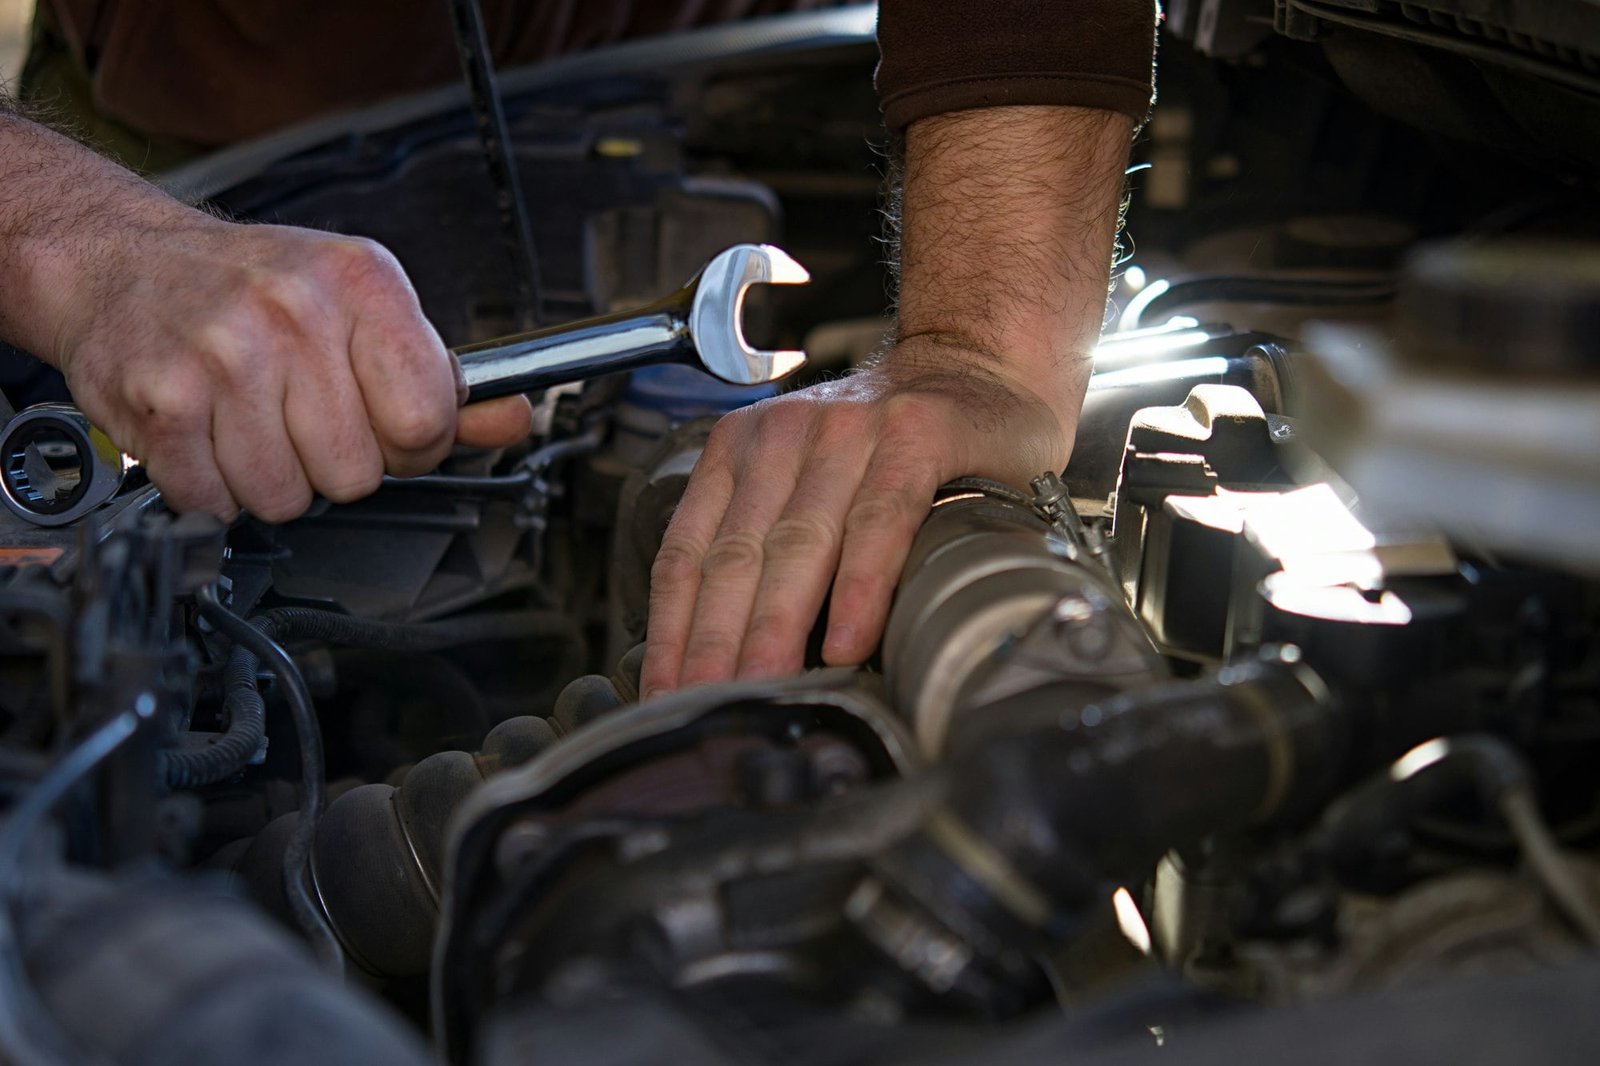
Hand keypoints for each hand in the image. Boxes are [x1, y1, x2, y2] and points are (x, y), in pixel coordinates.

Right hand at [43, 203, 530, 520]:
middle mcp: (292, 311)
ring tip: (252, 424)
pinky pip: (216, 503)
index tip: (388, 428)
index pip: (428, 417)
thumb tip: (513, 419)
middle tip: (303, 420)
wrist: (123, 262)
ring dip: (272, 480)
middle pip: (357, 473)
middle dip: (335, 464)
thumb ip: (445, 376)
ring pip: (286, 498)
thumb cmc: (254, 287)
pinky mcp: (160, 400)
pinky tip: (208, 437)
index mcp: (361, 282)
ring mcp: (221, 355)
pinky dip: (213, 489)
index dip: (414, 444)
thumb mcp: (364, 305)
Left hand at [639, 334, 1080, 696]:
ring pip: (799, 543)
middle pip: (736, 557)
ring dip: (776, 625)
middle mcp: (785, 435)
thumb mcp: (811, 483)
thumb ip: (776, 549)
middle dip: (715, 643)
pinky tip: (847, 640)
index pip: (688, 552)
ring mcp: (850, 430)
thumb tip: (739, 664)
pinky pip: (880, 520)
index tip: (665, 695)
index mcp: (742, 451)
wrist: (980, 369)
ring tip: (764, 687)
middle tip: (705, 709)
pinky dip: (860, 585)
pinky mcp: (916, 435)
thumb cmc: (895, 447)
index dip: (673, 631)